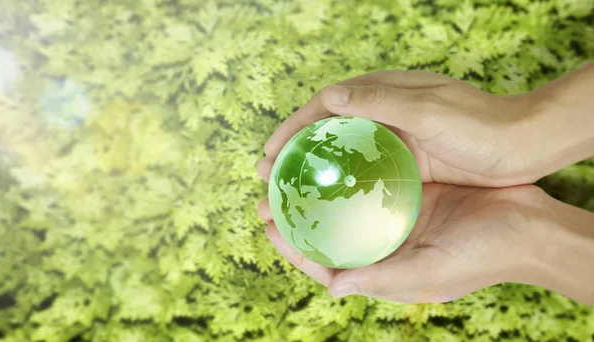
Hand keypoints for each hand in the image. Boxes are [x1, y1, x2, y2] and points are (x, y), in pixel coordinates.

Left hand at [257, 183, 593, 305]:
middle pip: (328, 226)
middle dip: (295, 210)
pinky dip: (350, 166)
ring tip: (287, 166)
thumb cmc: (482, 257)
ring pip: (344, 198)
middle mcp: (383, 239)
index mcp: (382, 265)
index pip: (325, 259)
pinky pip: (370, 175)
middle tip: (266, 190)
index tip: (266, 225)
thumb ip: (381, 279)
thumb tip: (332, 285)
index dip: (292, 246)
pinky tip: (333, 150)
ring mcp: (395, 212)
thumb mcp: (429, 275)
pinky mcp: (410, 186)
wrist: (529, 227)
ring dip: (316, 184)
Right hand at [258, 66, 593, 187]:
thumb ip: (380, 100)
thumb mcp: (428, 110)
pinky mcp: (404, 162)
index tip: (266, 154)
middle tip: (265, 180)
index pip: (323, 107)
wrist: (522, 146)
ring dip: (312, 173)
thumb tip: (329, 96)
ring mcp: (392, 140)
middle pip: (326, 133)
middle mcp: (381, 114)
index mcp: (382, 93)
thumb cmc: (478, 124)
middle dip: (292, 154)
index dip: (291, 130)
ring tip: (286, 196)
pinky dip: (340, 186)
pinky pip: (362, 173)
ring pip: (340, 155)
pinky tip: (327, 207)